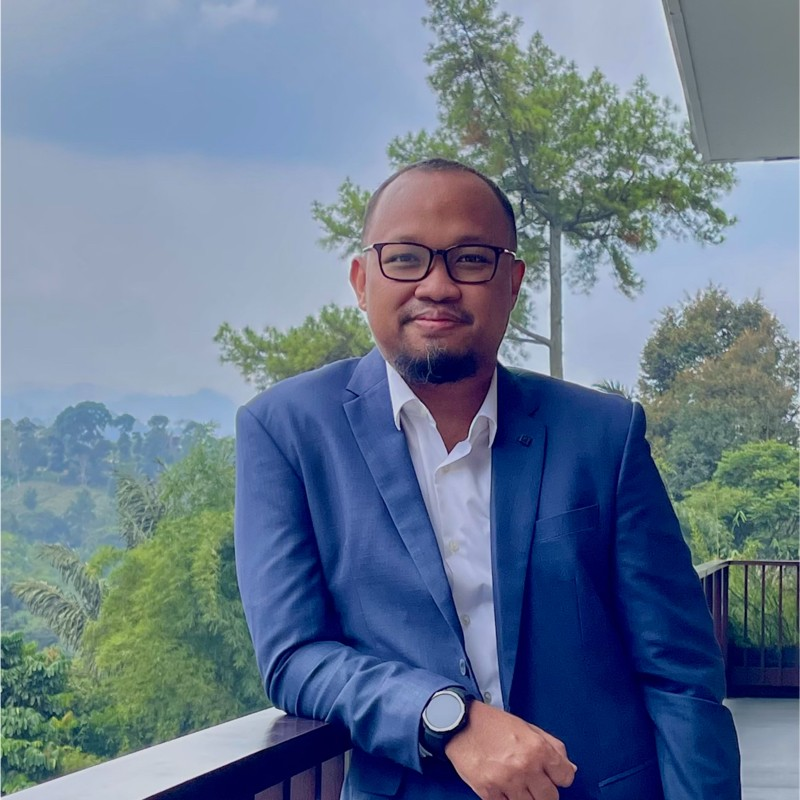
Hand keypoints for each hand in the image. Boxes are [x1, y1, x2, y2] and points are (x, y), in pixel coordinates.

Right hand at [444, 701, 576, 799]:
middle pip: (550, 798)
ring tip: (517, 783)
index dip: (560, 776)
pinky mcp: (489, 792)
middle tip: (534, 782)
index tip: (553, 776)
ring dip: (526, 797)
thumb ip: (552, 746)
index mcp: (538, 748)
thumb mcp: (527, 727)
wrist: (460, 723)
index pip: (566, 777)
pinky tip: (504, 788)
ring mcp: (507, 781)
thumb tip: (569, 768)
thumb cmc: (493, 723)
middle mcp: (525, 767)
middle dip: (544, 791)